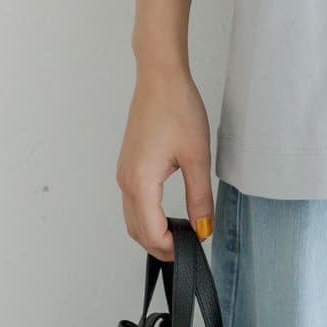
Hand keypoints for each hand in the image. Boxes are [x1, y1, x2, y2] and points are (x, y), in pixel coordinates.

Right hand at [117, 62, 215, 261]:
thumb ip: (200, 197)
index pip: (152, 233)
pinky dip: (146, 217)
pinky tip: (167, 213)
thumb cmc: (178, 109)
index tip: (194, 247)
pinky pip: (132, 202)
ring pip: (132, 218)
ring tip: (181, 234)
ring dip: (152, 233)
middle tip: (189, 248)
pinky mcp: (128, 165)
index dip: (172, 248)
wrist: (159, 79)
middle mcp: (126, 181)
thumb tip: (203, 229)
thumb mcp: (197, 156)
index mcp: (141, 182)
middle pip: (137, 231)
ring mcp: (124, 173)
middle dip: (161, 247)